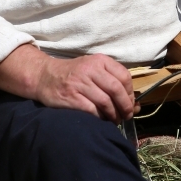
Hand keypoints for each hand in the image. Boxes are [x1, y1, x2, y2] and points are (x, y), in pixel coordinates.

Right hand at [0, 43, 137, 121]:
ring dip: (114, 115)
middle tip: (127, 115)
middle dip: (125, 106)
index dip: (130, 93)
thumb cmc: (74, 75)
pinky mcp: (71, 97)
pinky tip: (101, 120)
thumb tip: (135, 104)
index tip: (131, 103)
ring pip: (106, 102)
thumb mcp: (93, 69)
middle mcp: (90, 70)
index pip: (124, 76)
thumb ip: (112, 80)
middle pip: (116, 90)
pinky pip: (92, 111)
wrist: (45, 76)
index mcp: (99, 60)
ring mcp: (80, 83)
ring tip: (115, 120)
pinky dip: (100, 118)